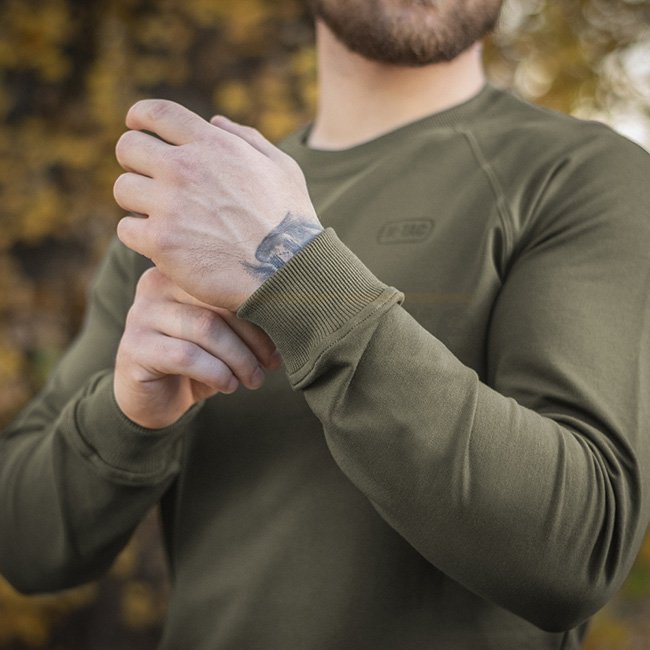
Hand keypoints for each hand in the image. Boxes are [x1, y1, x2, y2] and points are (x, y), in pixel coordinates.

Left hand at [113, 99, 322, 310]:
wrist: (288, 274)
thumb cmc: (292, 223)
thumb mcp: (283, 168)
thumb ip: (248, 139)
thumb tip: (215, 122)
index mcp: (213, 146)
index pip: (156, 113)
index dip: (139, 117)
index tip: (136, 127)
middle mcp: (186, 169)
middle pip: (128, 148)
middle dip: (135, 162)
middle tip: (150, 182)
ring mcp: (170, 206)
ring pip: (123, 190)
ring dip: (139, 203)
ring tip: (161, 218)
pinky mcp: (161, 242)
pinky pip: (126, 230)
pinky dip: (140, 238)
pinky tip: (163, 245)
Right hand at [114, 267, 280, 428]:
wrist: (156, 399)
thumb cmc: (199, 362)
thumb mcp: (225, 336)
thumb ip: (245, 318)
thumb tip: (292, 317)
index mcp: (181, 273)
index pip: (229, 281)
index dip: (261, 311)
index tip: (283, 339)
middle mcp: (156, 284)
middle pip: (218, 303)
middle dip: (253, 338)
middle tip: (271, 364)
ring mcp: (141, 314)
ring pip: (205, 328)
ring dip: (238, 359)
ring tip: (252, 379)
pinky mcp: (133, 347)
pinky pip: (185, 355)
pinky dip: (216, 372)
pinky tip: (228, 385)